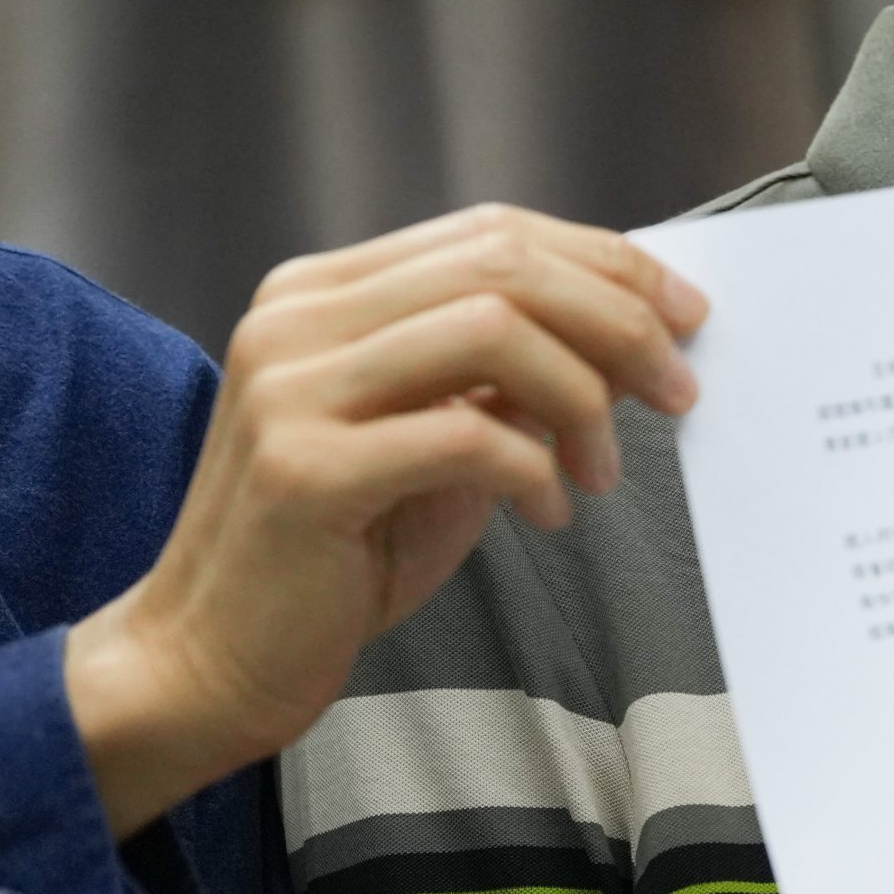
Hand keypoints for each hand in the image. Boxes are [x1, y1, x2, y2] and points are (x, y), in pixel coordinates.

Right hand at [63, 205, 704, 835]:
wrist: (208, 661)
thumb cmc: (333, 552)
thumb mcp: (434, 439)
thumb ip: (504, 378)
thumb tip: (627, 333)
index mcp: (323, 294)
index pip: (491, 233)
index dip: (606, 263)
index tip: (684, 314)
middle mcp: (296, 321)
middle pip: (503, 265)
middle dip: (619, 319)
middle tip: (679, 386)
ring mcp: (290, 390)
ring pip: (492, 330)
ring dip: (584, 395)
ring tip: (605, 467)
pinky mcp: (302, 471)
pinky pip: (464, 435)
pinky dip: (533, 469)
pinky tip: (549, 511)